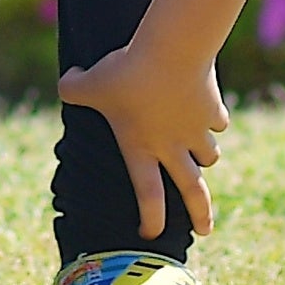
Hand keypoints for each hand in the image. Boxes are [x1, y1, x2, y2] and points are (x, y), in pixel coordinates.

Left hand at [54, 38, 226, 240]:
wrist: (172, 50)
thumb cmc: (127, 71)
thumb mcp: (88, 81)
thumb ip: (72, 88)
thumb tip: (67, 82)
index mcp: (141, 148)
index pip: (147, 195)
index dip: (150, 219)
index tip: (151, 234)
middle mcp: (173, 147)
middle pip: (193, 191)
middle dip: (201, 215)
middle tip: (204, 231)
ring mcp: (198, 130)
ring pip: (209, 156)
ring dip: (205, 157)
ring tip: (202, 155)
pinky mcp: (213, 109)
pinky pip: (218, 121)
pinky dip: (214, 120)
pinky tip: (208, 110)